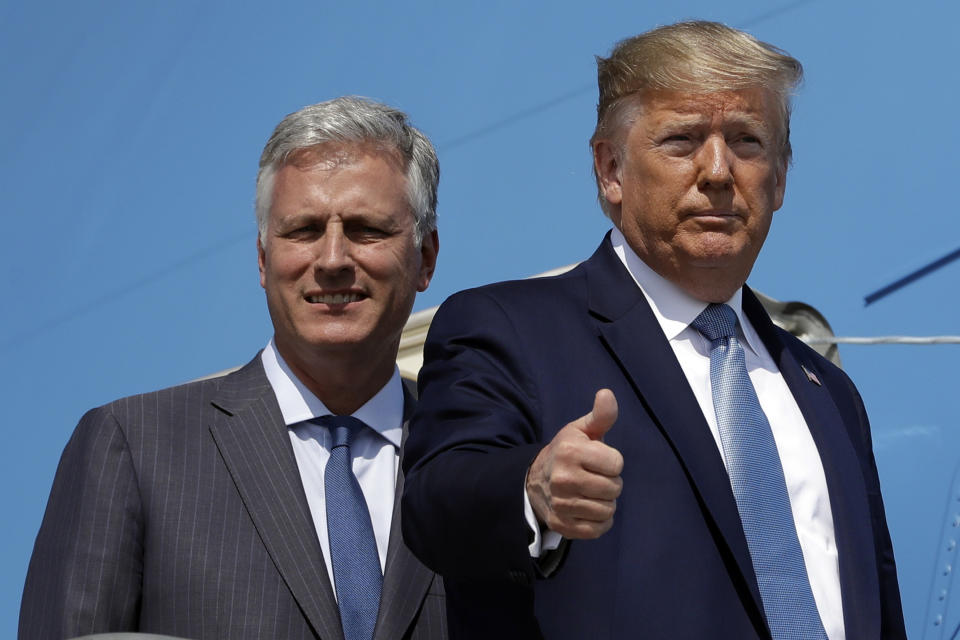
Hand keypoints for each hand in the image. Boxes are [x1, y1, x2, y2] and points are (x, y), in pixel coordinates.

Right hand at [526, 389, 622, 538]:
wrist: (535, 481)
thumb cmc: (566, 452)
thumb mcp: (580, 430)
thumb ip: (600, 416)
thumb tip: (607, 394)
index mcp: (570, 451)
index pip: (616, 464)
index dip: (612, 462)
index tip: (597, 460)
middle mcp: (564, 478)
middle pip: (614, 488)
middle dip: (610, 483)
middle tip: (594, 477)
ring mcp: (561, 504)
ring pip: (607, 510)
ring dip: (605, 503)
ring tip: (591, 493)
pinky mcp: (562, 525)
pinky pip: (597, 530)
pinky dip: (599, 522)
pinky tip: (589, 509)